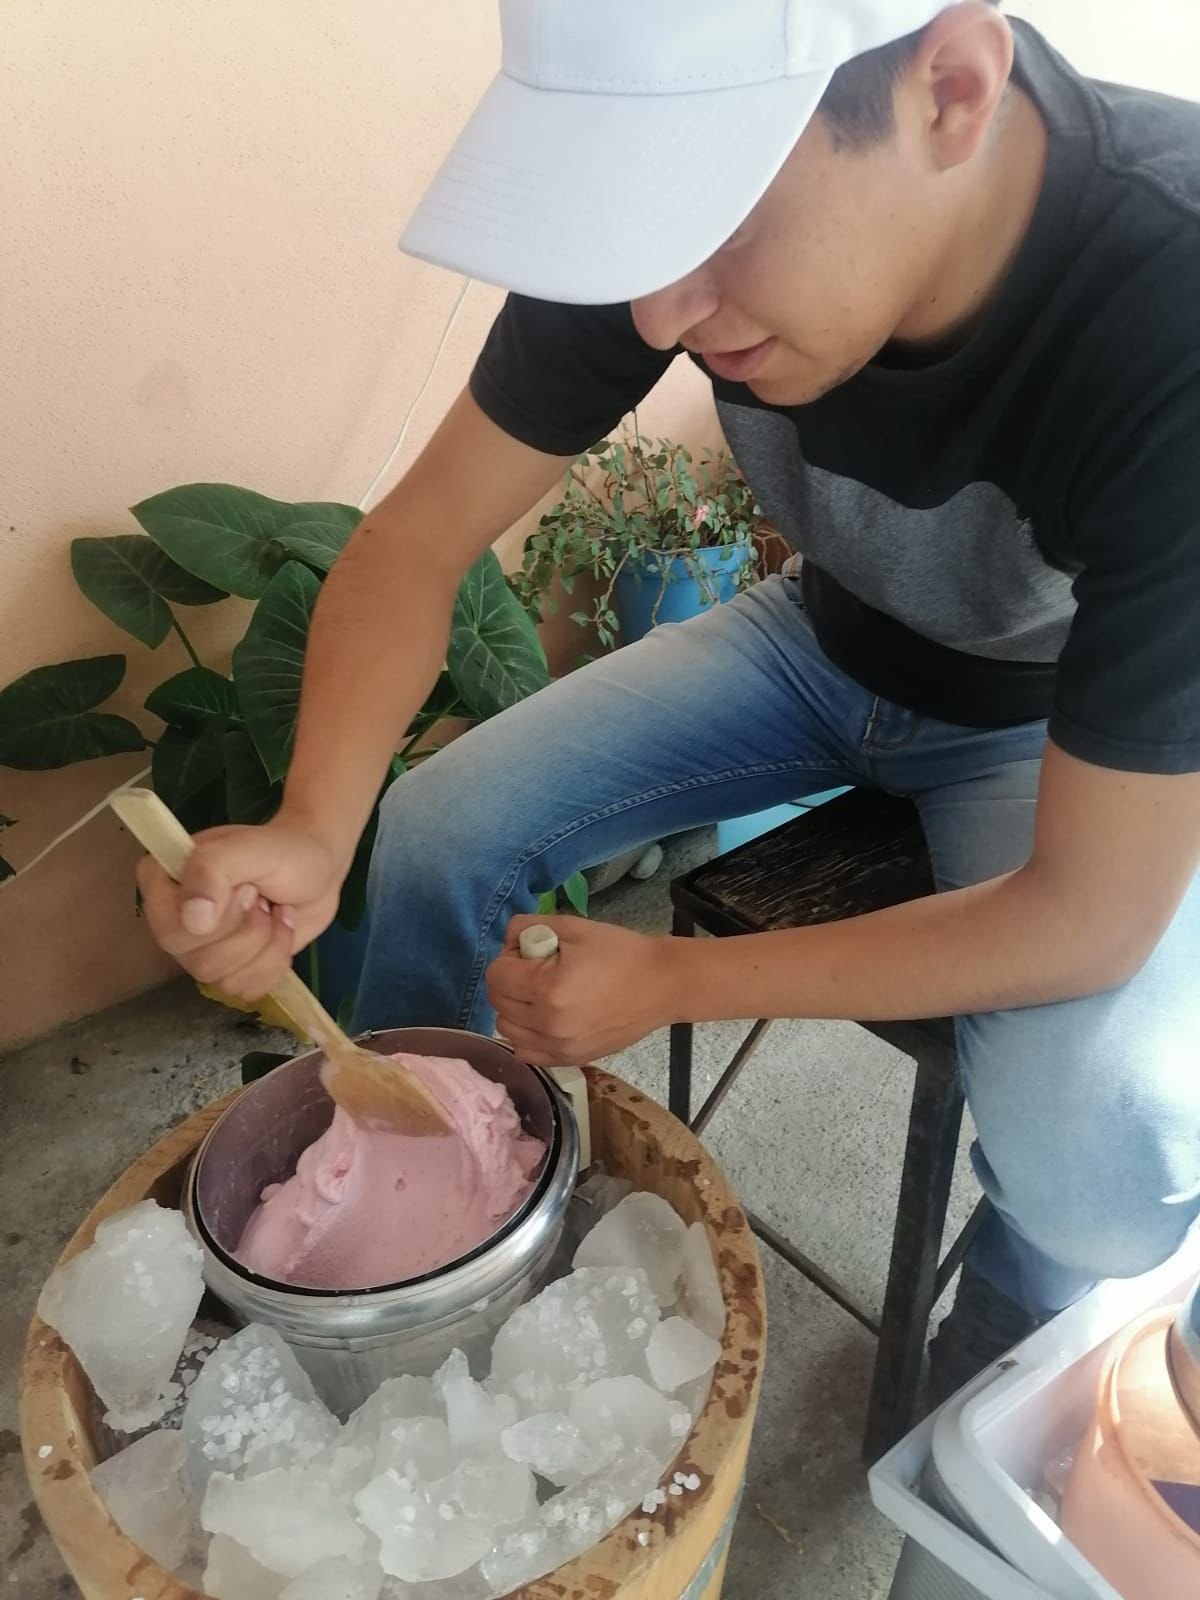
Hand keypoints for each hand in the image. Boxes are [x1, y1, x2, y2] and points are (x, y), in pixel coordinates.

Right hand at [136, 818, 344, 1000]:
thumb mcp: (249, 847)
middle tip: (260, 899)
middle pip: (195, 959)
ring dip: (264, 944)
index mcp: (165, 880)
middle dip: (246, 931)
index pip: (164, 924)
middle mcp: (175, 919)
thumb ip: (212, 870)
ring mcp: (200, 949)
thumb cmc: (282, 852)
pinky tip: (280, 931)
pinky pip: (245, 990)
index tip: (242, 887)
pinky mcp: (230, 970)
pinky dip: (274, 961)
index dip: (210, 918)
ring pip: (221, 979)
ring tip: (273, 911)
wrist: (319, 872)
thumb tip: (194, 921)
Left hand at [486, 914, 681, 1065]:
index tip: (530, 952)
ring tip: (540, 995)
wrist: (661, 985)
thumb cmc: (620, 952)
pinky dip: (526, 1035)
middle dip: (508, 981)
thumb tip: (508, 942)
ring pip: (507, 1029)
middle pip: (497, 1002)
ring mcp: (558, 1047)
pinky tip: (544, 1019)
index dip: (508, 958)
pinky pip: (525, 1052)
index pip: (496, 975)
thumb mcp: (574, 926)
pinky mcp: (569, 1059)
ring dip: (514, 1009)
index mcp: (547, 988)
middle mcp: (547, 1023)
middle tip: (536, 970)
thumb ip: (530, 927)